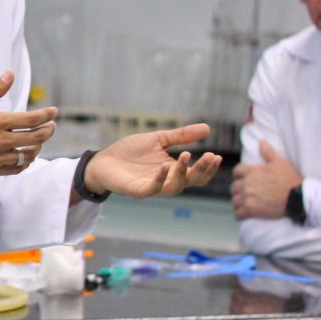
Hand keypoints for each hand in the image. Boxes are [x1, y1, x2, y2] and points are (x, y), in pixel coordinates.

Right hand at [0, 70, 57, 187]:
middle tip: (51, 126)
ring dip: (37, 146)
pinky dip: (25, 162)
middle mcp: (0, 141)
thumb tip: (10, 74)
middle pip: (35, 137)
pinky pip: (16, 169)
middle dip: (48, 131)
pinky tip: (25, 156)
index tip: (54, 112)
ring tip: (39, 140)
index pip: (31, 119)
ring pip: (28, 155)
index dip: (46, 115)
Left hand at [79, 124, 221, 199]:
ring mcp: (152, 187)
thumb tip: (208, 128)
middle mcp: (166, 181)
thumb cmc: (130, 152)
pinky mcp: (138, 190)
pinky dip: (160, 178)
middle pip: (190, 182)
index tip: (216, 155)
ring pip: (174, 187)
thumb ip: (181, 136)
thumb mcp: (158, 139)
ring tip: (187, 155)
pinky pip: (152, 188)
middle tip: (211, 157)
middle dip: (202, 170)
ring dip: (183, 173)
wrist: (103, 160)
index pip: (196, 174)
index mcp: (173, 170)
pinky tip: (164, 166)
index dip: (207, 167)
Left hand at [231, 140, 302, 218]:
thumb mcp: (280, 162)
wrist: (297, 198)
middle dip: (238, 191)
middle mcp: (247, 184)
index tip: (242, 180)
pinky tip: (244, 215)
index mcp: (252, 171)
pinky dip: (240, 215)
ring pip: (235, 201)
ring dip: (238, 203)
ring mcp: (248, 197)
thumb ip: (268, 152)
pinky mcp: (251, 210)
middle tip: (244, 195)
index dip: (239, 176)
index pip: (237, 171)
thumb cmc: (289, 179)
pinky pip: (238, 214)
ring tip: (244, 205)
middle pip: (234, 187)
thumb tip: (261, 141)